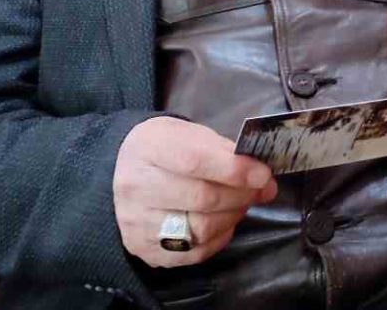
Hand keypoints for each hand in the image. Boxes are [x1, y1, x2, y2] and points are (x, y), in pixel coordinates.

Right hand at [114, 116, 277, 266]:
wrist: (122, 173)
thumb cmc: (164, 150)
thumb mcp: (188, 134)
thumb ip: (224, 152)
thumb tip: (262, 178)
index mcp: (147, 148)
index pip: (195, 161)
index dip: (234, 170)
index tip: (263, 174)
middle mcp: (136, 187)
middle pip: (202, 198)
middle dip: (241, 195)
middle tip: (261, 189)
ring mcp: (137, 222)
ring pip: (201, 228)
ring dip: (233, 216)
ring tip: (240, 203)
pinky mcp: (146, 249)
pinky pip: (196, 251)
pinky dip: (219, 237)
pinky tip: (223, 221)